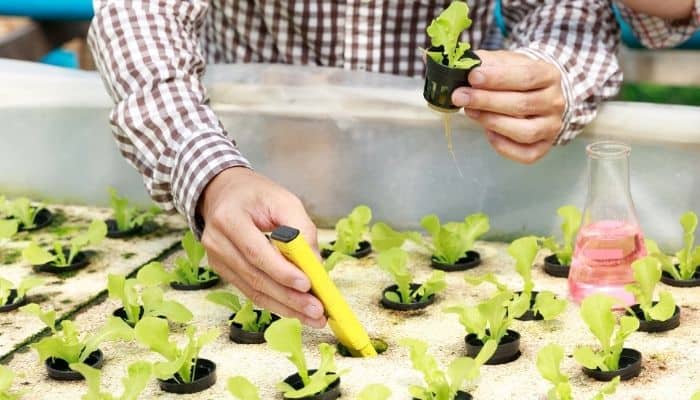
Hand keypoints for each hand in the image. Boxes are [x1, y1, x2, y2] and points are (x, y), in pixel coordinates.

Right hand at [198, 167, 326, 327]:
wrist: (224, 193)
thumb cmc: (257, 195)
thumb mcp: (284, 200)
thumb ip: (302, 230)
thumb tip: (316, 266)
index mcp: (229, 218)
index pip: (256, 252)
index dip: (281, 271)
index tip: (307, 285)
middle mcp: (216, 241)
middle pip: (255, 277)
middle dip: (289, 297)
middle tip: (317, 310)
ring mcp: (216, 259)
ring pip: (253, 290)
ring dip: (285, 307)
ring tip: (313, 316)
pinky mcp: (222, 271)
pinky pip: (250, 292)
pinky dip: (275, 303)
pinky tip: (295, 310)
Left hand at [452, 50, 564, 163]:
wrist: (533, 94)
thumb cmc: (514, 77)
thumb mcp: (504, 62)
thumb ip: (487, 63)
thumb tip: (465, 67)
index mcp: (549, 75)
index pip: (526, 76)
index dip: (498, 78)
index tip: (472, 77)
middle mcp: (555, 102)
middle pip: (522, 104)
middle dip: (486, 100)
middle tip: (460, 96)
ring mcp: (551, 127)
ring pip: (525, 132)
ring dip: (493, 122)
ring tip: (471, 111)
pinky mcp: (543, 147)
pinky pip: (525, 154)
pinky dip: (504, 146)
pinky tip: (488, 132)